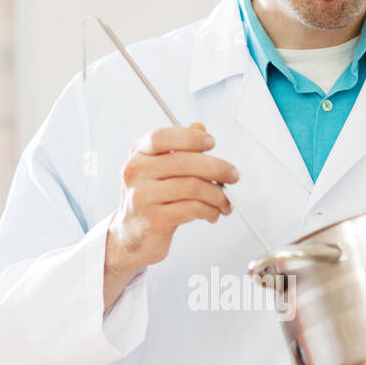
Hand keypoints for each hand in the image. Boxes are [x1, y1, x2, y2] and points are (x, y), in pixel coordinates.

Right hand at [103, 125, 238, 310]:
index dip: (190, 138)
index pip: (161, 137)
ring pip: (193, 187)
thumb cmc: (150, 200)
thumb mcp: (158, 170)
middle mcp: (136, 173)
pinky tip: (213, 214)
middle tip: (233, 175)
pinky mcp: (155, 220)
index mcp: (137, 155)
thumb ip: (178, 148)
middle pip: (184, 162)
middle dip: (217, 168)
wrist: (132, 236)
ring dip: (218, 195)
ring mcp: (143, 197)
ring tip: (225, 202)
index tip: (212, 142)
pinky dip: (210, 210)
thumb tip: (200, 128)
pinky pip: (193, 209)